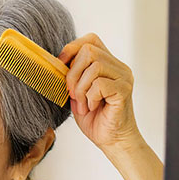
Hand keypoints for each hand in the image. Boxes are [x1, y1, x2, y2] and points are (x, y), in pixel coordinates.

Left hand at [58, 33, 140, 152]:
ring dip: (81, 88)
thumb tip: (54, 63)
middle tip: (73, 94)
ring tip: (83, 104)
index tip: (60, 65)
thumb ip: (71, 76)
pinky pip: (99, 85)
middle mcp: (118, 67)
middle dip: (72, 74)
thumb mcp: (76, 93)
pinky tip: (92, 107)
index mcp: (108, 63)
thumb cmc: (94, 118)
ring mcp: (123, 77)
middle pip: (89, 51)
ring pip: (94, 67)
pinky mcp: (124, 90)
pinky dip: (90, 97)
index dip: (72, 48)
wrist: (111, 140)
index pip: (90, 39)